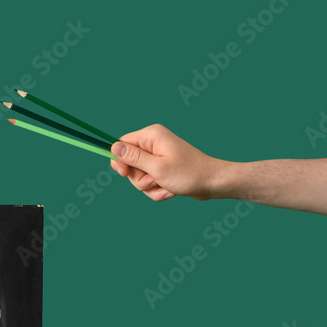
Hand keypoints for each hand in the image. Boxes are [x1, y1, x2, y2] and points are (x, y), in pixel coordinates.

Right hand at [109, 124, 227, 200]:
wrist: (213, 183)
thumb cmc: (189, 174)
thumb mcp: (157, 168)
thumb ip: (133, 158)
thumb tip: (113, 147)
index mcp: (151, 136)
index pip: (122, 144)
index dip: (119, 160)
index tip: (123, 173)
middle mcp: (153, 143)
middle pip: (129, 163)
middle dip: (140, 178)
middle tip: (155, 180)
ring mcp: (158, 157)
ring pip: (139, 177)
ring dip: (150, 187)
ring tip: (166, 186)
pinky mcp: (162, 168)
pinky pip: (149, 182)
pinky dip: (158, 190)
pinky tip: (170, 190)